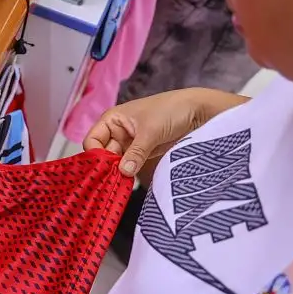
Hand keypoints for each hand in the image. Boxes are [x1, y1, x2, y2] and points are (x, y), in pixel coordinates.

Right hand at [85, 88, 232, 179]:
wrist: (199, 112)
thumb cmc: (172, 110)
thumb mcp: (151, 131)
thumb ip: (136, 152)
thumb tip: (123, 171)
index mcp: (113, 119)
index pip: (93, 140)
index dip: (95, 154)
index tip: (103, 168)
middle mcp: (118, 132)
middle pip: (103, 154)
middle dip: (107, 167)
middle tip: (113, 180)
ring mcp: (131, 144)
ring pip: (116, 162)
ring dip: (118, 172)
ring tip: (121, 183)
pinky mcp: (143, 153)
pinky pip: (130, 166)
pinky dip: (129, 174)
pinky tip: (129, 182)